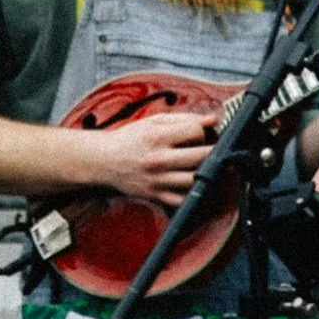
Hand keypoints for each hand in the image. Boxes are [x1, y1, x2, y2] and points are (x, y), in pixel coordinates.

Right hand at [84, 112, 210, 209]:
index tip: (203, 133)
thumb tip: (213, 120)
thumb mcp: (154, 122)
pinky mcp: (154, 196)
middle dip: (213, 151)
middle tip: (213, 150)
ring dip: (206, 173)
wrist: (104, 161)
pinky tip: (195, 184)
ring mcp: (156, 180)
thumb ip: (185, 118)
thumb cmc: (131, 139)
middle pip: (200, 156)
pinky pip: (181, 200)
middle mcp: (157, 159)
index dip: (204, 131)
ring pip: (194, 179)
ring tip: (207, 166)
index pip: (196, 132)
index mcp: (157, 137)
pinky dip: (193, 194)